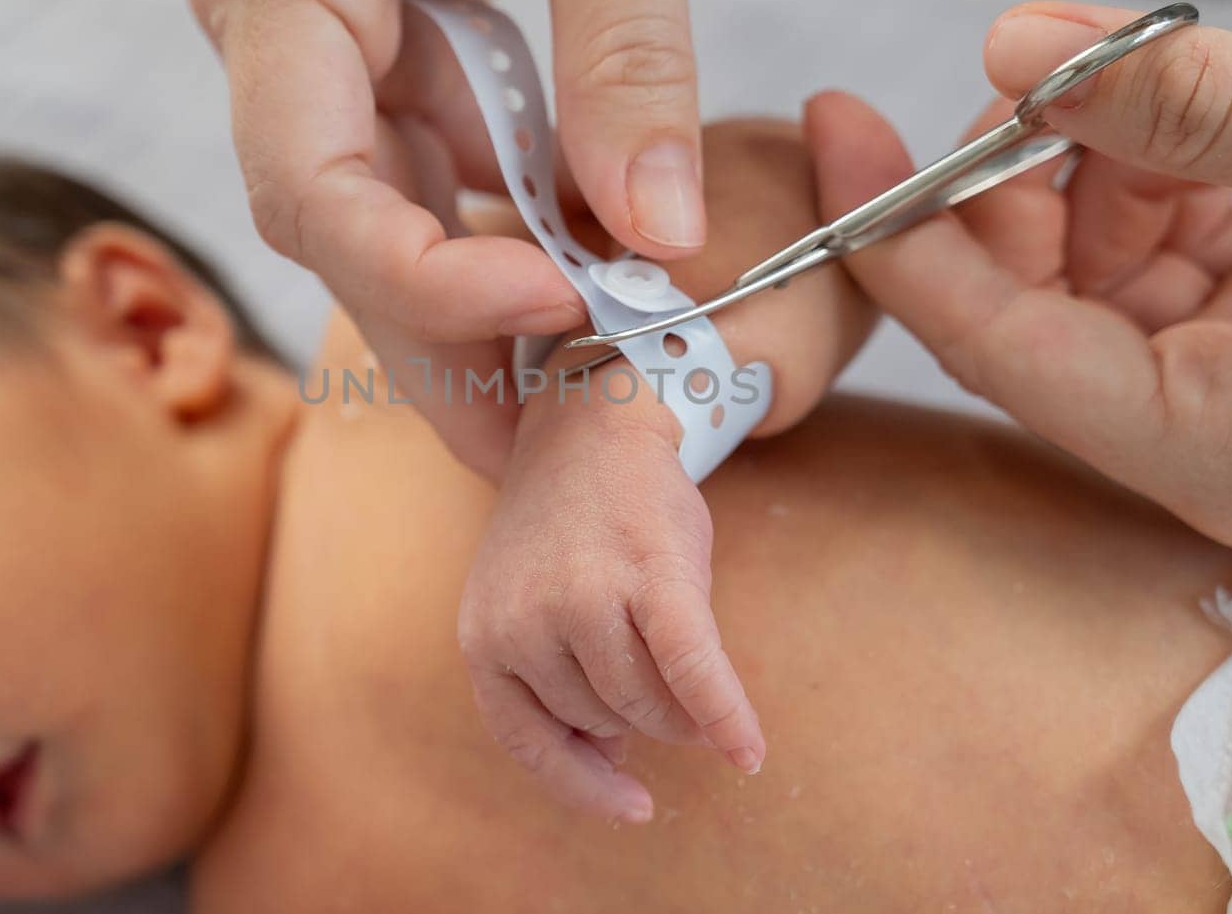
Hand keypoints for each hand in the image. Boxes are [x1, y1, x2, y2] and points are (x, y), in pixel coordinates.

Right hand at [186, 0, 705, 477]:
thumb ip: (626, 46)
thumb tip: (655, 235)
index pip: (311, 177)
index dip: (422, 277)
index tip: (557, 317)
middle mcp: (268, 8)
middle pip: (336, 225)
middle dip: (441, 344)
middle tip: (538, 458)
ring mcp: (315, 28)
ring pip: (377, 211)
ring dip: (474, 310)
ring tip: (566, 403)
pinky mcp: (377, 36)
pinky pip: (425, 162)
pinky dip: (497, 234)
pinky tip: (570, 296)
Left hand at [457, 374, 763, 822]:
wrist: (591, 424)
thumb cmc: (568, 531)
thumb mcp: (530, 606)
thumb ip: (555, 679)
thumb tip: (610, 754)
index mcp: (483, 636)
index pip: (529, 741)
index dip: (584, 782)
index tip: (635, 806)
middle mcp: (524, 623)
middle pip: (604, 717)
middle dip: (643, 712)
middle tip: (661, 670)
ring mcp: (585, 597)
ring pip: (649, 701)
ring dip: (680, 704)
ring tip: (688, 663)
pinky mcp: (651, 574)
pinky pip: (693, 670)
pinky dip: (724, 716)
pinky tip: (748, 753)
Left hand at [803, 2, 1231, 546]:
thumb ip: (1203, 110)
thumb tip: (1015, 46)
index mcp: (1216, 450)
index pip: (997, 345)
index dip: (902, 235)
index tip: (837, 130)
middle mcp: (1204, 431)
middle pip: (1024, 303)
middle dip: (1000, 180)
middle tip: (1016, 71)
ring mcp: (1229, 376)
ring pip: (1080, 261)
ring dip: (1074, 160)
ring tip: (1114, 77)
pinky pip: (1147, 237)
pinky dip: (1135, 164)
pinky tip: (1155, 113)